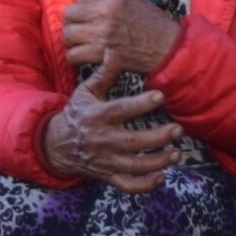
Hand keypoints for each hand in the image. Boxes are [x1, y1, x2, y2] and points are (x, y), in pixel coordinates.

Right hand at [40, 72, 181, 193]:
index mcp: (97, 116)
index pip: (120, 110)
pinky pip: (127, 185)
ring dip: (157, 162)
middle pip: (132, 141)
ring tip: (176, 154)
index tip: (160, 97)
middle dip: (157, 137)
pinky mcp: (108, 175)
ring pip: (133, 166)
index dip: (140, 104)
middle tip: (178, 129)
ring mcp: (105, 160)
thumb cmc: (78, 113)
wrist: (57, 144)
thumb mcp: (86, 92)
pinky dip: (144, 185)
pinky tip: (161, 177)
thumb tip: (114, 50)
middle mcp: (102, 140)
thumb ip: (103, 74)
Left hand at [61, 0, 182, 76]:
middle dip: (74, 23)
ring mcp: (100, 32)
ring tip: (82, 45)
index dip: (83, 7)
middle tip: (82, 31)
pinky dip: (76, 58)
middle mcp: (104, 11)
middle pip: (69, 15)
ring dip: (73, 41)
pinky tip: (86, 57)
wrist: (169, 48)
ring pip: (68, 35)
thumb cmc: (155, 24)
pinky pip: (73, 54)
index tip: (89, 16)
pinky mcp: (100, 52)